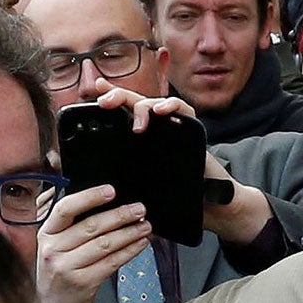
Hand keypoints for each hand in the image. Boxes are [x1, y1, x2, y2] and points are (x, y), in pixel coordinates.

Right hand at [35, 184, 151, 302]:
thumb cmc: (58, 277)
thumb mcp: (55, 250)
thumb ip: (71, 230)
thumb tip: (107, 209)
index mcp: (46, 234)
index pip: (66, 208)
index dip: (90, 197)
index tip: (111, 191)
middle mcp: (52, 250)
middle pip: (91, 226)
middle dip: (120, 216)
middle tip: (140, 210)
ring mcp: (66, 268)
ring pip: (104, 244)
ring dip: (129, 234)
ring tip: (145, 227)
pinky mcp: (82, 284)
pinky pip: (111, 263)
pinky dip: (129, 252)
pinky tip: (140, 245)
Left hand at [87, 86, 273, 245]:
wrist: (210, 208)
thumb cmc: (176, 203)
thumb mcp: (142, 193)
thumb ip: (124, 186)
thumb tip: (93, 194)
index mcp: (141, 141)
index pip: (122, 115)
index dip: (110, 100)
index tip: (92, 93)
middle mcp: (156, 130)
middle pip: (134, 103)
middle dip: (118, 97)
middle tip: (105, 102)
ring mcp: (175, 127)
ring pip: (154, 103)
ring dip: (143, 106)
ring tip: (137, 122)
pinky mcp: (193, 130)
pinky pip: (183, 109)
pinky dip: (171, 106)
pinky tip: (161, 111)